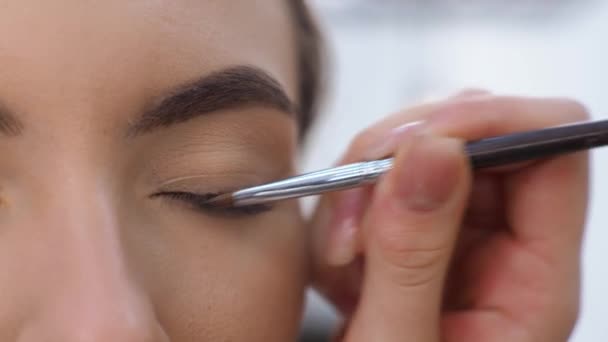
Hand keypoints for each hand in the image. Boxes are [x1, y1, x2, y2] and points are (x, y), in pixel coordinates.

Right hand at [310, 92, 588, 340]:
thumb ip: (414, 255)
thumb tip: (434, 153)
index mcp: (533, 281)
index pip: (552, 149)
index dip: (494, 123)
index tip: (417, 145)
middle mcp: (502, 245)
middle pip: (473, 137)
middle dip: (399, 159)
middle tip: (353, 220)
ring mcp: (454, 237)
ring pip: (415, 151)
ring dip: (359, 193)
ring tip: (339, 266)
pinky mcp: (411, 236)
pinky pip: (375, 184)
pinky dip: (340, 216)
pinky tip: (336, 274)